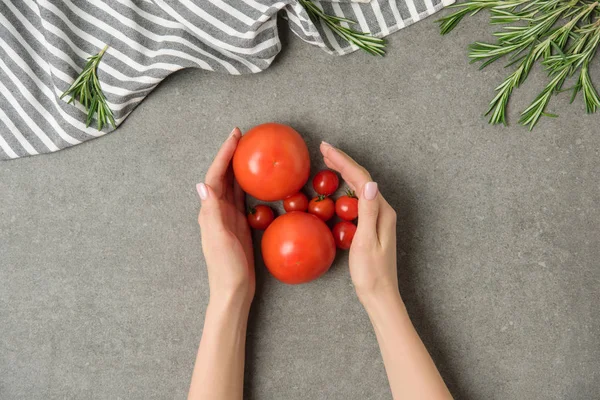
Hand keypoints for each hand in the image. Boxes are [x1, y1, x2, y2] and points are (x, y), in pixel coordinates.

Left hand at [197, 128, 254, 307]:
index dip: (224, 154)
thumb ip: (211, 212)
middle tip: (244, 135)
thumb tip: (202, 185)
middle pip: (223, 175)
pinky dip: (248, 184)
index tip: (235, 136)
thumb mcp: (219, 238)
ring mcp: (228, 217)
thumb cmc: (225, 267)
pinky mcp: (240, 224)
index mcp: (210, 211)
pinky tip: (258, 179)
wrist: (234, 290)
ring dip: (239, 166)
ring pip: (233, 184)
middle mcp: (217, 210)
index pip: (215, 175)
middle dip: (231, 154)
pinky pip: (243, 198)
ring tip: (251, 150)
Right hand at [320, 142, 398, 303]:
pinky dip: (345, 188)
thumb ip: (368, 213)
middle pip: (361, 179)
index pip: (361, 179)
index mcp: (382, 212)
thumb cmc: (371, 273)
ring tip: (328, 160)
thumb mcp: (367, 242)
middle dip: (342, 162)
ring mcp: (378, 218)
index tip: (326, 149)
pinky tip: (336, 187)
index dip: (343, 162)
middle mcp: (382, 211)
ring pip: (359, 188)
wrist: (380, 295)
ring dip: (343, 172)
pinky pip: (357, 200)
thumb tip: (371, 184)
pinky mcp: (371, 226)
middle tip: (323, 149)